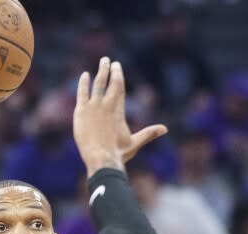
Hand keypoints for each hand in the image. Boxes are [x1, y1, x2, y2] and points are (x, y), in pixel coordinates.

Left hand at [73, 57, 167, 175]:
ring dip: (101, 72)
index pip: (119, 89)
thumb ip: (148, 134)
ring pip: (98, 84)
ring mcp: (94, 107)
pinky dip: (84, 83)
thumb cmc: (117, 153)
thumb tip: (165, 129)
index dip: (118, 76)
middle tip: (110, 61)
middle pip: (111, 83)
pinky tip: (85, 75)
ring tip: (103, 62)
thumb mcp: (134, 143)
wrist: (100, 158)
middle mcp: (108, 105)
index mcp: (119, 112)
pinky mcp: (81, 112)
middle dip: (111, 71)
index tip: (118, 67)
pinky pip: (82, 93)